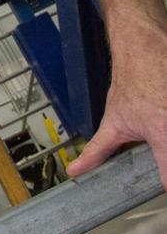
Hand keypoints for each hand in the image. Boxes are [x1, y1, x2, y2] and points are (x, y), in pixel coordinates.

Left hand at [66, 20, 166, 186]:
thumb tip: (76, 169)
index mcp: (164, 134)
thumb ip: (98, 151)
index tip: (161, 185)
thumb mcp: (114, 121)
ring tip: (159, 125)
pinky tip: (163, 113)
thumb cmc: (133, 82)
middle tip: (158, 147)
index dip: (166, 186)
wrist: (145, 47)